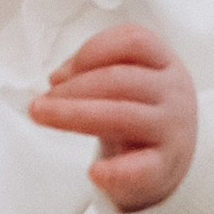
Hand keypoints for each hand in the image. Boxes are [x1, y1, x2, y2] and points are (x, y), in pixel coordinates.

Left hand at [30, 21, 195, 209]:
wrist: (169, 158)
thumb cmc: (138, 112)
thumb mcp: (125, 82)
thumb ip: (93, 71)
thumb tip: (57, 78)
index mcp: (165, 64)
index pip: (135, 41)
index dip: (93, 50)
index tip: (60, 73)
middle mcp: (174, 92)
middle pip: (121, 79)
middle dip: (73, 88)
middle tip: (39, 103)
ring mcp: (173, 129)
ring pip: (123, 116)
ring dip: (74, 115)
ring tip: (43, 117)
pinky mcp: (166, 166)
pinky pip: (142, 168)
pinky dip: (117, 171)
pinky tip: (94, 172)